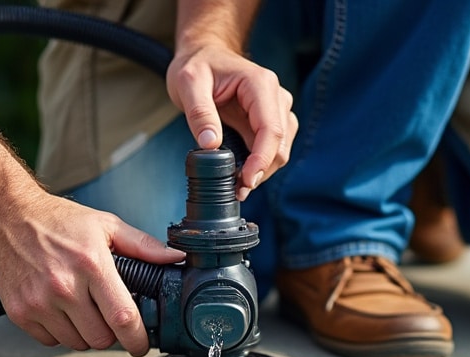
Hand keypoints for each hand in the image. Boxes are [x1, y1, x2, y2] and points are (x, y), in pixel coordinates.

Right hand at [0, 190, 183, 356]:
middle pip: (101, 338)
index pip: (123, 318)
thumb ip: (143, 246)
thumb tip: (175, 257)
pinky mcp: (19, 311)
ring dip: (85, 333)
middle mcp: (64, 286)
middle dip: (111, 333)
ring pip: (77, 342)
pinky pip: (50, 341)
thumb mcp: (105, 225)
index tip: (141, 344)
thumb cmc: (57, 220)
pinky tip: (59, 309)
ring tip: (81, 307)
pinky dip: (59, 332)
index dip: (138, 339)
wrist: (5, 215)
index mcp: (91, 264)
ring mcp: (39, 301)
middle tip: (107, 315)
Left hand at [167, 43, 295, 199]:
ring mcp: (277, 109)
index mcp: (260, 84)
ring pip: (280, 151)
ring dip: (261, 171)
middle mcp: (276, 97)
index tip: (245, 181)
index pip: (271, 130)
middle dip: (260, 171)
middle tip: (235, 189)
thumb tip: (211, 145)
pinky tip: (240, 174)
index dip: (261, 160)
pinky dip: (258, 165)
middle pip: (280, 145)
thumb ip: (200, 113)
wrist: (204, 54)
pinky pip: (272, 149)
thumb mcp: (188, 83)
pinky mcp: (271, 121)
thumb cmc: (197, 65)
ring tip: (235, 184)